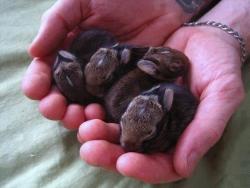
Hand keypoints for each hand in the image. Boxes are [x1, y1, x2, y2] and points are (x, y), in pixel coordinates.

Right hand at [21, 0, 189, 128]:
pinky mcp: (131, 94)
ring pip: (88, 111)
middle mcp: (88, 76)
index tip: (36, 89)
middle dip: (57, 108)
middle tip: (57, 108)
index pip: (49, 75)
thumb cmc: (120, 0)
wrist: (161, 4)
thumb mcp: (82, 2)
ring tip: (81, 116)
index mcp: (72, 56)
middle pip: (66, 100)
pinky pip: (116, 113)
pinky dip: (107, 122)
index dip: (38, 84)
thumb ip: (57, 22)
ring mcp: (110, 88)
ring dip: (79, 120)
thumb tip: (35, 52)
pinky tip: (103, 120)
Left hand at [77, 26, 244, 182]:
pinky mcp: (127, 91)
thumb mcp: (222, 94)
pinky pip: (108, 104)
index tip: (126, 163)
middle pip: (130, 151)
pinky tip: (87, 106)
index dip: (144, 168)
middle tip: (90, 149)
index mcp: (179, 135)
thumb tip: (184, 165)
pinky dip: (95, 108)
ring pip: (114, 131)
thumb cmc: (218, 65)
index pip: (161, 163)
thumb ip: (206, 128)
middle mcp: (156, 127)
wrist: (203, 38)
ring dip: (97, 134)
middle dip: (109, 153)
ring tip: (84, 128)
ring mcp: (139, 110)